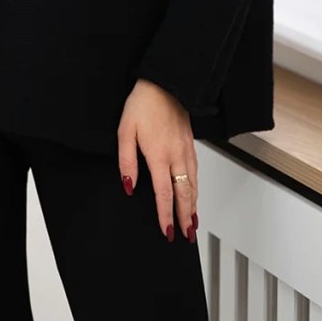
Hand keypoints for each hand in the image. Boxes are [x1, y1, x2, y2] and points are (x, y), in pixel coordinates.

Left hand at [117, 78, 198, 242]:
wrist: (164, 84)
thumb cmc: (142, 105)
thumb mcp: (125, 131)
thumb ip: (127, 162)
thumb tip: (129, 186)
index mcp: (159, 156)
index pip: (163, 193)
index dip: (165, 215)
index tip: (166, 231)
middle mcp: (176, 155)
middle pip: (184, 194)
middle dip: (185, 218)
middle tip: (185, 236)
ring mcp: (186, 150)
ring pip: (193, 184)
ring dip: (193, 206)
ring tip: (192, 222)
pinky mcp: (190, 143)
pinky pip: (195, 172)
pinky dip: (196, 188)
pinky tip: (194, 193)